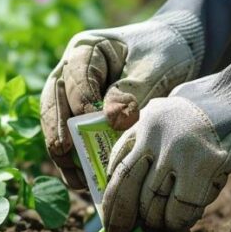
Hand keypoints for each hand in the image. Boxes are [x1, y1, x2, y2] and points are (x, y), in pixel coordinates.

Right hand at [40, 0, 230, 190]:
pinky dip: (78, 162)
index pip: (75, 74)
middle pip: (53, 101)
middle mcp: (71, 73)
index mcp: (86, 50)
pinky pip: (73, 142)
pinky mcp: (82, 121)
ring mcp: (73, 97)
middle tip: (64, 150)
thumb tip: (111, 120)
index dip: (81, 98)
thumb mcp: (154, 66)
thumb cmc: (164, 53)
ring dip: (64, 152)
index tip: (93, 120)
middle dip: (57, 128)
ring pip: (57, 126)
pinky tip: (86, 181)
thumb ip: (132, 90)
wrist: (176, 56)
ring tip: (76, 176)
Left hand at [100, 80, 230, 231]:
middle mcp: (156, 131)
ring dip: (157, 223)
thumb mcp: (185, 111)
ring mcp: (179, 148)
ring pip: (153, 201)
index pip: (118, 161)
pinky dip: (180, 224)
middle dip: (124, 216)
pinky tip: (182, 228)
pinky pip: (182, 207)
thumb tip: (146, 186)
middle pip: (128, 185)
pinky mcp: (205, 164)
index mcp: (150, 118)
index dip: (112, 194)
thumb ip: (164, 137)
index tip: (111, 214)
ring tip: (165, 230)